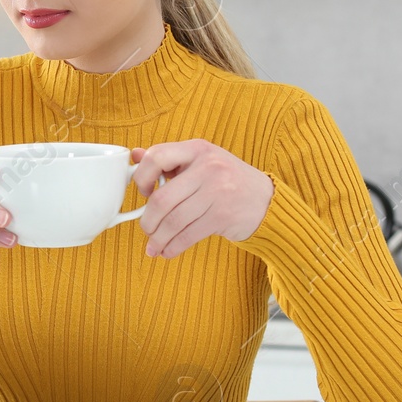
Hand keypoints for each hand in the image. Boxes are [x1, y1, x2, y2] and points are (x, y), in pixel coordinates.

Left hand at [129, 140, 273, 257]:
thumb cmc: (226, 180)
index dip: (142, 177)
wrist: (267, 200)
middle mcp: (208, 167)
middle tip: (146, 228)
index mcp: (197, 149)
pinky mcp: (223, 216)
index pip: (157, 157)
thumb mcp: (201, 161)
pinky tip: (167, 251)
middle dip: (147, 220)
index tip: (144, 192)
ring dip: (158, 238)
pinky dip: (173, 247)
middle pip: (162, 199)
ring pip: (173, 221)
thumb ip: (170, 159)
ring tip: (154, 245)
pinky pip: (188, 235)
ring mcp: (217, 192)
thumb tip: (134, 155)